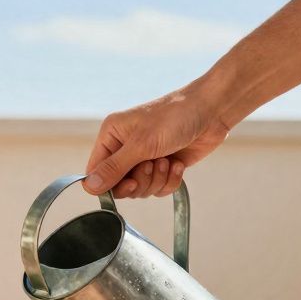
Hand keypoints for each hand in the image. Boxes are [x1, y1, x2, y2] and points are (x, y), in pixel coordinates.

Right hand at [84, 83, 230, 197]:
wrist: (212, 111)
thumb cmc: (174, 117)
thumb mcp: (141, 144)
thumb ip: (114, 168)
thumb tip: (88, 187)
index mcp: (112, 136)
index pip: (96, 171)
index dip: (109, 184)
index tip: (129, 183)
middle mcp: (125, 148)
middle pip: (119, 185)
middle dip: (139, 181)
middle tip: (151, 165)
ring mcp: (145, 158)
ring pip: (140, 189)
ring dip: (156, 180)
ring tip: (167, 160)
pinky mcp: (163, 166)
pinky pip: (158, 188)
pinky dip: (170, 181)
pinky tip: (178, 164)